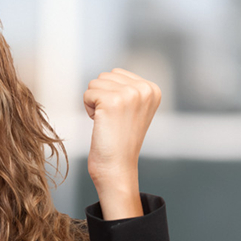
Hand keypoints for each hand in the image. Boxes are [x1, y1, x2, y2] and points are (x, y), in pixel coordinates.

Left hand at [83, 68, 160, 218]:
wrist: (117, 167)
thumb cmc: (120, 140)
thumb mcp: (133, 109)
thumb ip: (128, 88)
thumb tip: (111, 74)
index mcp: (153, 89)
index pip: (116, 73)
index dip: (110, 94)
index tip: (120, 115)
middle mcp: (145, 89)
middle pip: (104, 76)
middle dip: (101, 97)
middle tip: (112, 120)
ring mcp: (130, 94)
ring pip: (94, 83)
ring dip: (94, 103)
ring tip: (108, 122)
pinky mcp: (112, 101)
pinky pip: (87, 94)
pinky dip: (88, 109)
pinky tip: (101, 124)